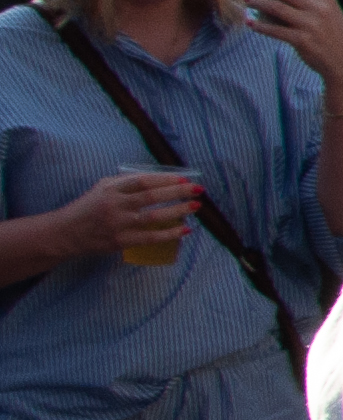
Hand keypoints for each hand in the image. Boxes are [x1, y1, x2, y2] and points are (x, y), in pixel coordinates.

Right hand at [55, 167, 201, 258]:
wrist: (66, 233)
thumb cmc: (89, 207)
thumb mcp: (102, 188)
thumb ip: (126, 182)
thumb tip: (160, 178)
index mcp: (111, 189)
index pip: (142, 181)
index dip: (165, 179)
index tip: (185, 179)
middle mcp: (115, 205)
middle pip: (151, 197)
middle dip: (178, 192)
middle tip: (198, 190)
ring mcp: (118, 224)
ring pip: (154, 217)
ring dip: (178, 212)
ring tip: (195, 207)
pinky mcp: (120, 241)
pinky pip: (150, 238)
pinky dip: (169, 234)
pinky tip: (185, 230)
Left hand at [234, 0, 342, 100]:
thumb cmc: (333, 34)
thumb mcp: (328, 12)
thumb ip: (309, 0)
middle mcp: (317, 9)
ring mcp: (309, 25)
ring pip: (276, 8)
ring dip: (258, 2)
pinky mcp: (301, 40)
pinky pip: (275, 30)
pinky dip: (260, 26)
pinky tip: (251, 22)